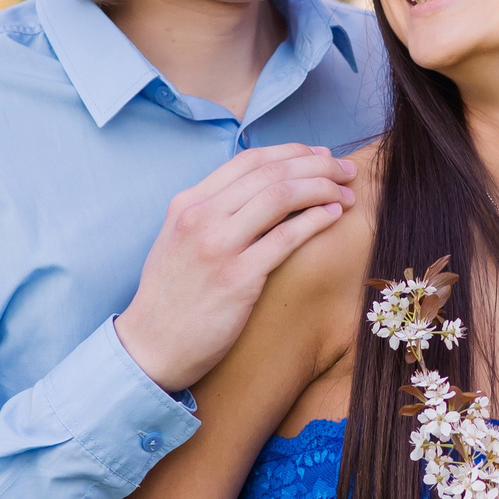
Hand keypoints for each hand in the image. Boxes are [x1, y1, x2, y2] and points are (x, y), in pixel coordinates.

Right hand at [114, 144, 358, 393]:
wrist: (151, 346)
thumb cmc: (171, 296)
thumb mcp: (179, 240)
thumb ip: (212, 213)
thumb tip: (258, 192)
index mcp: (188, 203)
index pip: (249, 160)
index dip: (291, 152)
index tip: (319, 157)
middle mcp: (201, 217)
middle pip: (271, 173)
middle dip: (318, 165)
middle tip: (346, 170)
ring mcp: (218, 247)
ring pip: (281, 196)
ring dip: (322, 188)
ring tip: (346, 193)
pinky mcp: (238, 279)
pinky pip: (286, 238)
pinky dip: (316, 220)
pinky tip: (333, 215)